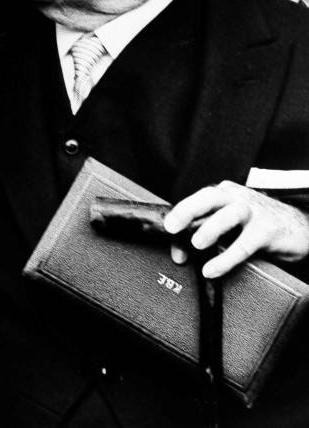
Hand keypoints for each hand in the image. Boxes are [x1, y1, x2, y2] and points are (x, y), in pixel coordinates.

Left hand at [163, 180, 308, 277]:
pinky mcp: (268, 230)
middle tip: (172, 227)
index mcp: (224, 193)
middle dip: (188, 210)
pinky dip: (227, 258)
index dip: (180, 215)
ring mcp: (254, 212)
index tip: (167, 230)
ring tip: (197, 245)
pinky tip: (213, 269)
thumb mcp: (229, 226)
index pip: (197, 199)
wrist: (298, 226)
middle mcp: (237, 198)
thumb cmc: (257, 224)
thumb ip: (203, 234)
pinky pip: (245, 244)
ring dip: (210, 229)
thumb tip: (178, 253)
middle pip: (209, 197)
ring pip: (229, 215)